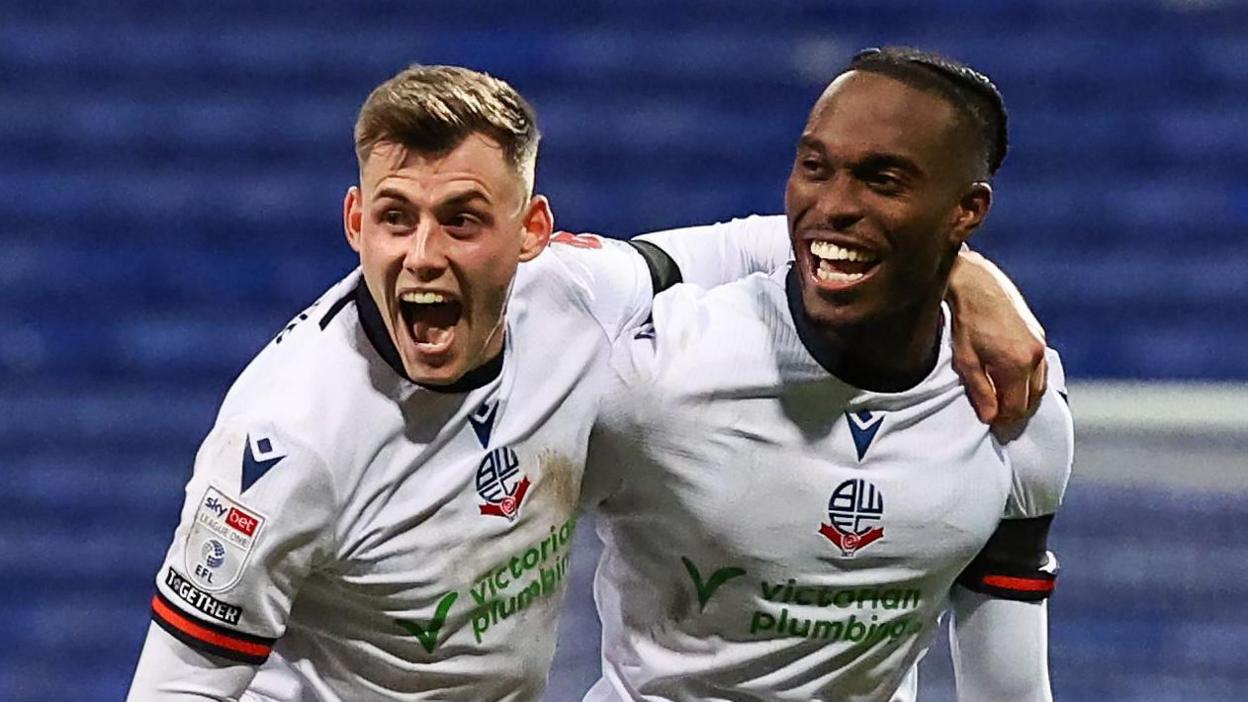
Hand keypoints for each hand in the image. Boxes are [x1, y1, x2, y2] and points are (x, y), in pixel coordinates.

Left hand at [947, 250, 1047, 426]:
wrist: (976, 283)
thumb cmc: (965, 321)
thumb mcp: (965, 361)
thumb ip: (980, 391)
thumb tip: (990, 418)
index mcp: (1018, 365)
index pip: (1017, 407)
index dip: (1004, 420)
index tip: (991, 424)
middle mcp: (1035, 356)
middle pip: (1032, 399)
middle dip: (1016, 411)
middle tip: (997, 416)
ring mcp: (1040, 344)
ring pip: (1039, 384)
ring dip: (1025, 396)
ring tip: (1003, 400)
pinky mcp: (1038, 334)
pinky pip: (1040, 367)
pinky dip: (1030, 379)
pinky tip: (1013, 380)